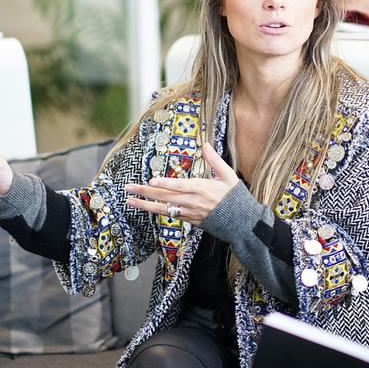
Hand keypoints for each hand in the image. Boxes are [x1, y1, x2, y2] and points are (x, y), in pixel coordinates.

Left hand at [124, 142, 238, 225]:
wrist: (240, 222)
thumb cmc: (234, 197)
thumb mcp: (228, 175)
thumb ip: (214, 160)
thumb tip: (205, 144)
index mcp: (201, 188)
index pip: (179, 186)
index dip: (165, 183)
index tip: (151, 180)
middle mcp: (192, 202)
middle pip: (164, 196)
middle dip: (145, 192)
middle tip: (128, 187)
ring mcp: (189, 212)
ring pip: (163, 208)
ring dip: (145, 204)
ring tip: (130, 200)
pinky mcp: (189, 220)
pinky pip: (169, 215)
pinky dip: (157, 211)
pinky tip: (146, 207)